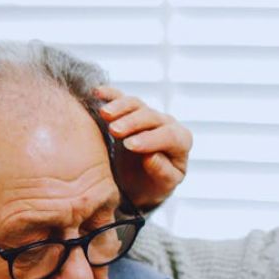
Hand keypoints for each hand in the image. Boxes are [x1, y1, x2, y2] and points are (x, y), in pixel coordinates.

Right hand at [94, 86, 190, 210]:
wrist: (141, 182)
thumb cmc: (155, 185)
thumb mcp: (163, 186)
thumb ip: (162, 172)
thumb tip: (150, 157)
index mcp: (181, 141)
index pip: (169, 136)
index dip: (150, 139)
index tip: (130, 146)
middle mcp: (166, 123)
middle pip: (151, 116)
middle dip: (132, 122)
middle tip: (114, 131)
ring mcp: (147, 115)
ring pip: (136, 104)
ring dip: (119, 107)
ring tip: (104, 114)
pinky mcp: (129, 111)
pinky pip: (120, 98)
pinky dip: (109, 94)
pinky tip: (98, 93)